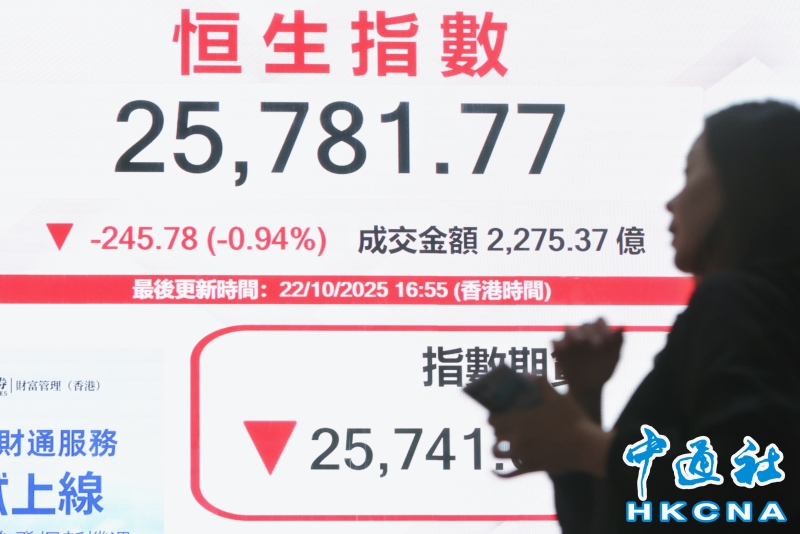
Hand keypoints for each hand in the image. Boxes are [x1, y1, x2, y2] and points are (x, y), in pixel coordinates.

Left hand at [488, 377, 612, 477]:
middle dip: (496, 430)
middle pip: (495, 435)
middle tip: (500, 427)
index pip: (493, 419)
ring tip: (499, 446)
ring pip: (498, 454)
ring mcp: (523, 455)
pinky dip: (499, 474)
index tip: (494, 414)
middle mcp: (516, 438)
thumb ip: (540, 382)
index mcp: (519, 420)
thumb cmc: (572, 418)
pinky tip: (494, 472)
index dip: (491, 416)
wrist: (587, 446)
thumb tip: (527, 374)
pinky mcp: (531, 468)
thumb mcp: (557, 395)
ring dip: (496, 449)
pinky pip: (509, 474)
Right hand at [553, 318, 622, 395]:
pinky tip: (564, 349)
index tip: (608, 340)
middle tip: (597, 345)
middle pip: (585, 325)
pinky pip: (555, 342)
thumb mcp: (613, 357)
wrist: (588, 387)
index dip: (603, 329)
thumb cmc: (602, 370)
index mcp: (596, 331)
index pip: (599, 322)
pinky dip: (558, 344)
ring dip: (573, 333)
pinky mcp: (558, 348)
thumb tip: (622, 326)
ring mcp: (569, 339)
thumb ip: (619, 342)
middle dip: (590, 333)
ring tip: (579, 342)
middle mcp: (582, 332)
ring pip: (568, 329)